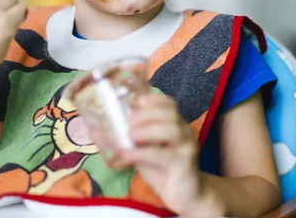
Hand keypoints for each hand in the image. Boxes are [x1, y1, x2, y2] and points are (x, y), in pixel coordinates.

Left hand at [113, 93, 210, 215]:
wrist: (185, 194)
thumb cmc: (163, 170)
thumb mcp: (146, 149)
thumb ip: (135, 138)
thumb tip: (108, 128)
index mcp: (176, 124)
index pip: (168, 103)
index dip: (151, 100)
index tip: (134, 103)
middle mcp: (184, 131)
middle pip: (170, 112)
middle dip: (146, 114)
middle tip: (128, 123)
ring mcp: (186, 146)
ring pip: (171, 129)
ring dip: (147, 130)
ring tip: (131, 136)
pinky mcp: (184, 164)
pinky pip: (164, 155)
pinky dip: (143, 153)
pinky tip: (129, 155)